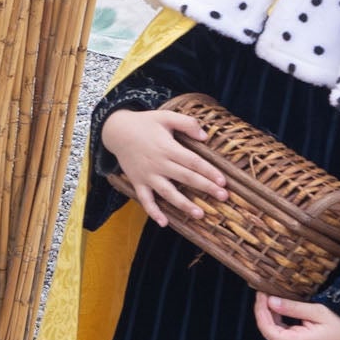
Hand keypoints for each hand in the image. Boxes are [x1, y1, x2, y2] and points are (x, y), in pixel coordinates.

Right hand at [96, 106, 222, 230]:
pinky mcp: (137, 182)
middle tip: (223, 197)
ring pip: (168, 192)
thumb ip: (186, 123)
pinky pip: (145, 200)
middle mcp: (158, 163)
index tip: (223, 182)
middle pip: (186, 177)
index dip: (209, 171)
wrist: (116, 131)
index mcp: (167, 147)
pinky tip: (164, 223)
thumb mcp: (165, 116)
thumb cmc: (145, 123)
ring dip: (184, 204)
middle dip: (205, 187)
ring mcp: (147, 175)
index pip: (193, 162)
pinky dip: (153, 212)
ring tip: (199, 214)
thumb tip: (205, 137)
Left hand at [254, 294, 339, 339]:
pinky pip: (285, 333)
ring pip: (276, 334)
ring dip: (270, 316)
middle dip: (263, 313)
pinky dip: (279, 320)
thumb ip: (293, 307)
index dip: (261, 313)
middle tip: (263, 293)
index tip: (261, 295)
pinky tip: (279, 307)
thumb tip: (270, 301)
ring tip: (268, 297)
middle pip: (270, 333)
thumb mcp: (319, 311)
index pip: (270, 332)